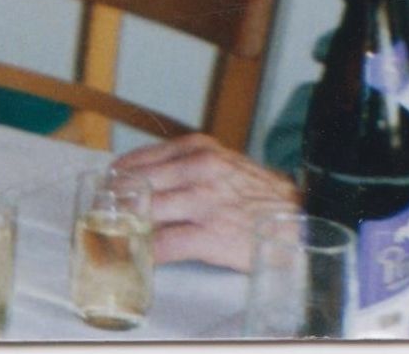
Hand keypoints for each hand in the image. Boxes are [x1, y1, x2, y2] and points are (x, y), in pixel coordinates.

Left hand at [111, 133, 299, 269]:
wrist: (307, 219)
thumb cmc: (262, 195)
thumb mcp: (225, 163)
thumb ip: (188, 166)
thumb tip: (145, 179)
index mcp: (197, 150)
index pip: (138, 162)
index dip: (115, 181)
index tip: (104, 192)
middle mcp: (198, 170)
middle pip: (135, 187)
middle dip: (113, 204)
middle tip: (101, 217)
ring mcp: (203, 202)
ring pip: (145, 214)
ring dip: (125, 229)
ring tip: (113, 238)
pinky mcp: (211, 234)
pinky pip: (166, 245)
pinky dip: (148, 253)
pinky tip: (140, 257)